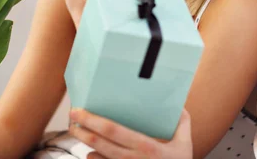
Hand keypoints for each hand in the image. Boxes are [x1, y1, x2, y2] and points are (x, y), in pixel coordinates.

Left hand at [68, 108, 192, 158]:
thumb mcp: (185, 143)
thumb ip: (181, 122)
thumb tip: (177, 104)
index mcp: (147, 147)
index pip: (113, 131)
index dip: (93, 120)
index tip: (79, 111)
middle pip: (99, 143)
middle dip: (82, 130)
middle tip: (72, 118)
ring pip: (97, 157)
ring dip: (85, 144)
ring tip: (77, 131)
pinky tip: (91, 152)